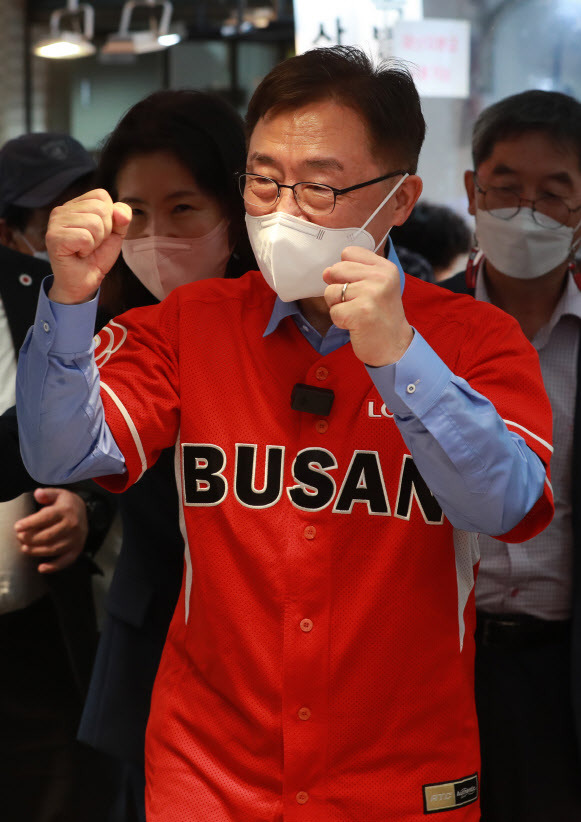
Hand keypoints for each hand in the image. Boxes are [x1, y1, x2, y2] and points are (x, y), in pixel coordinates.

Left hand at [14, 488, 88, 573]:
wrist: (85, 511)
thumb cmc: (65, 504)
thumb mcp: (57, 494)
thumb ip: (47, 493)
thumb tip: (38, 493)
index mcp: (66, 511)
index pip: (46, 518)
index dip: (30, 523)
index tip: (17, 527)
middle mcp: (72, 525)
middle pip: (48, 536)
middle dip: (30, 539)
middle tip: (19, 538)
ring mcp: (76, 539)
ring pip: (54, 549)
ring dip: (37, 551)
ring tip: (24, 549)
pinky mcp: (77, 549)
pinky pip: (66, 561)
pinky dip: (54, 567)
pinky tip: (41, 568)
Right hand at [46, 188, 132, 304]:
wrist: (84, 282)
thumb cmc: (96, 257)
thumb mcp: (116, 235)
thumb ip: (122, 218)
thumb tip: (119, 211)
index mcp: (76, 205)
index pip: (101, 195)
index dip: (110, 217)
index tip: (100, 233)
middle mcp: (62, 209)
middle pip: (100, 208)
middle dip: (105, 231)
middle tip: (92, 244)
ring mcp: (55, 222)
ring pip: (94, 223)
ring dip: (96, 241)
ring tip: (85, 249)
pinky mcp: (54, 237)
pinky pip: (85, 237)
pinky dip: (87, 249)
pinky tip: (78, 253)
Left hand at [323, 246, 413, 365]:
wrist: (395, 346)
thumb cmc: (380, 316)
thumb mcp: (376, 286)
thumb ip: (352, 273)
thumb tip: (326, 272)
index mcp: (385, 268)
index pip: (348, 253)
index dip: (345, 271)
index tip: (359, 286)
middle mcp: (381, 278)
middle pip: (336, 270)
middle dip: (338, 290)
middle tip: (357, 304)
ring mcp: (372, 294)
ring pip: (331, 292)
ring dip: (338, 307)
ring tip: (356, 314)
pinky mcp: (361, 313)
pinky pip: (333, 311)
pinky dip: (340, 321)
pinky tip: (356, 325)